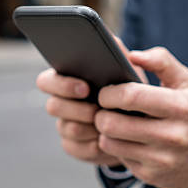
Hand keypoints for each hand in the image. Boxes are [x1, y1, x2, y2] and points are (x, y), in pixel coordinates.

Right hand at [36, 37, 145, 166]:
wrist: (141, 123)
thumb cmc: (129, 89)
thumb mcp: (125, 68)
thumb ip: (117, 50)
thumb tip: (110, 39)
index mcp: (66, 80)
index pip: (46, 81)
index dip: (61, 85)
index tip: (84, 88)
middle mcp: (61, 103)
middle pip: (52, 107)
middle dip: (76, 109)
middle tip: (97, 110)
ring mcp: (65, 125)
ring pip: (66, 128)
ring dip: (89, 127)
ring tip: (107, 125)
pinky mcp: (74, 146)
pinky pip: (77, 148)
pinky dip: (93, 146)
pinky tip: (107, 141)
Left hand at [94, 47, 187, 187]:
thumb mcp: (186, 83)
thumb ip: (161, 61)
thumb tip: (133, 55)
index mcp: (179, 107)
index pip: (131, 96)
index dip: (109, 93)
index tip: (105, 92)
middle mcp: (171, 135)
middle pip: (113, 123)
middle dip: (101, 114)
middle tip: (104, 110)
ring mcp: (161, 158)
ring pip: (110, 143)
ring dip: (104, 132)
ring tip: (112, 124)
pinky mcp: (151, 175)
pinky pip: (118, 158)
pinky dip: (116, 148)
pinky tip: (125, 141)